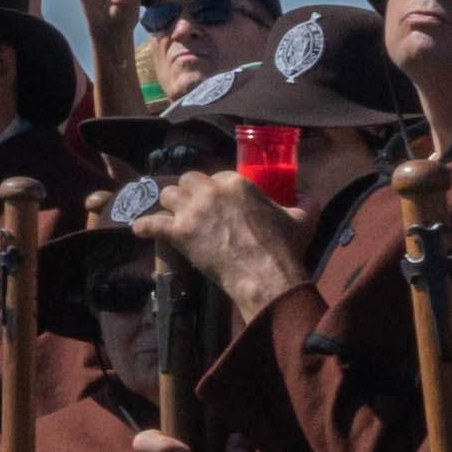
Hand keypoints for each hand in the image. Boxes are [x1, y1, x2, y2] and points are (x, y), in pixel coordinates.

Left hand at [129, 167, 311, 310]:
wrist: (266, 275)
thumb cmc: (285, 247)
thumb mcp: (303, 218)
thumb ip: (306, 201)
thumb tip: (311, 194)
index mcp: (236, 183)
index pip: (216, 176)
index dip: (215, 189)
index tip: (218, 201)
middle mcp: (210, 192)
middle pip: (187, 181)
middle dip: (189, 192)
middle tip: (194, 207)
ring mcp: (192, 212)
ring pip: (167, 195)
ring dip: (169, 205)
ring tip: (173, 216)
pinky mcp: (178, 233)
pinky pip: (150, 223)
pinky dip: (144, 227)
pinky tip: (140, 229)